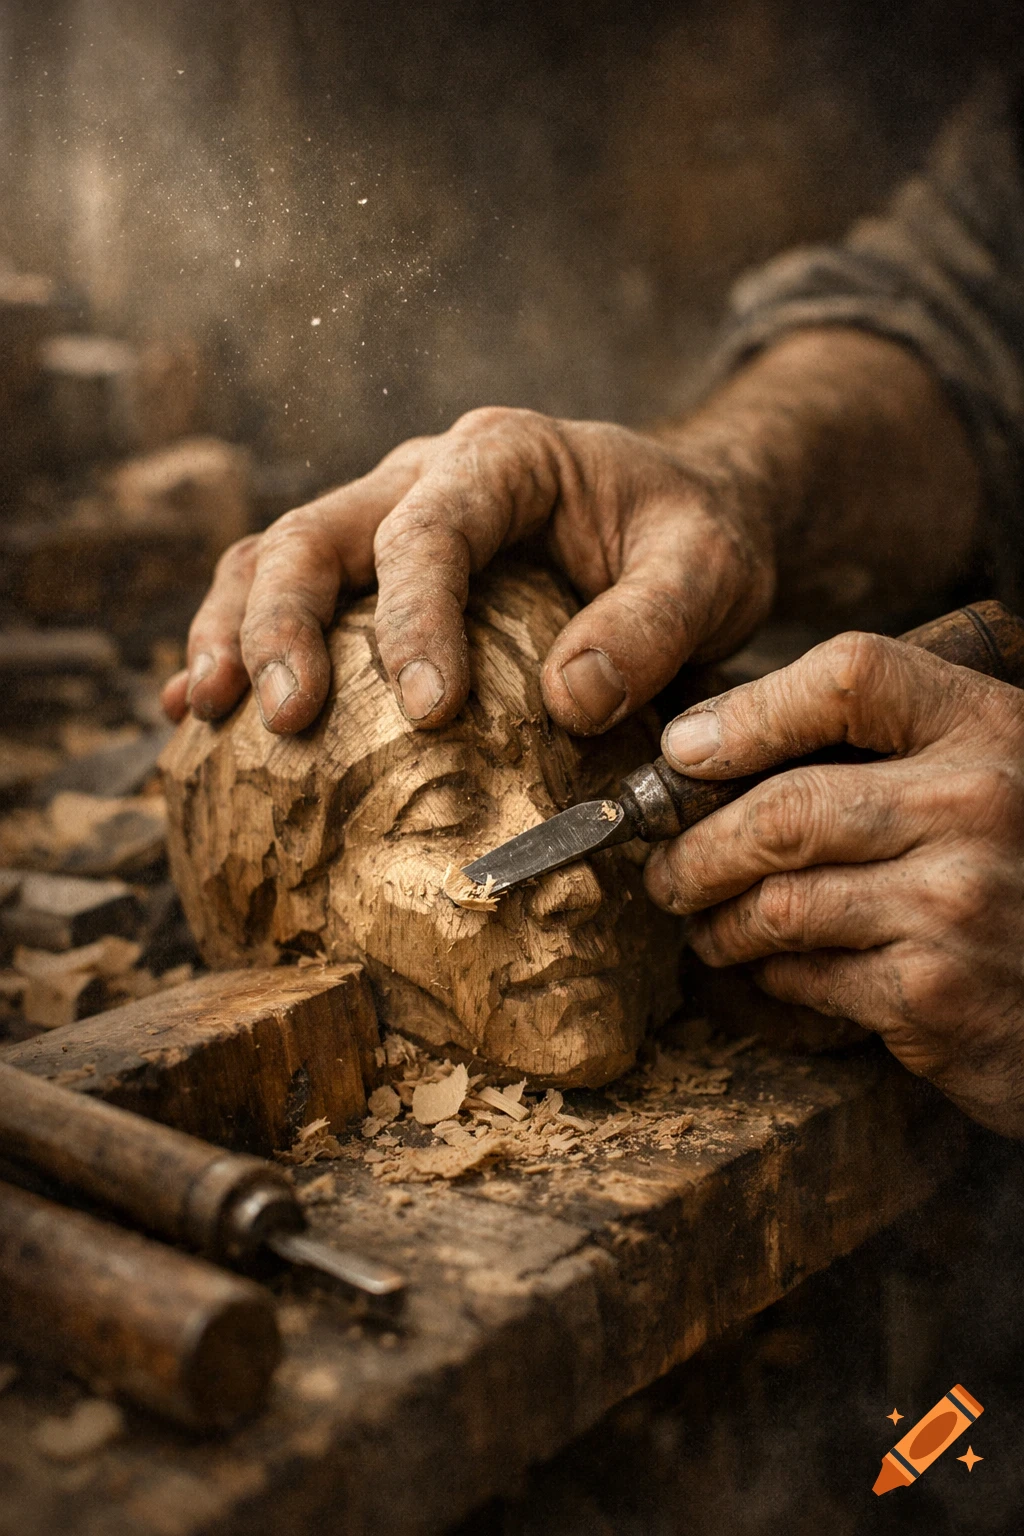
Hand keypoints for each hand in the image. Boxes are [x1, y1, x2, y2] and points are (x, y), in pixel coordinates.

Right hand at [161, 408, 774, 734]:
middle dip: (285, 622)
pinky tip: (198, 714)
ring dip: (235, 630)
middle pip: (317, 531)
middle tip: (283, 715)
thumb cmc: (694, 539)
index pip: (432, 528)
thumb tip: (570, 701)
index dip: (416, 617)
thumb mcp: (710, 570)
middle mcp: (426, 473)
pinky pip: (283, 592)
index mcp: (505, 458)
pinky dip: (238, 645)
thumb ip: (653, 626)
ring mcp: (387, 515)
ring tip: (208, 712)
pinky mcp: (372, 568)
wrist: (681, 515)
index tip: (430, 712)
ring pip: (275, 553)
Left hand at [644, 632, 1023, 1136]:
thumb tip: (702, 746)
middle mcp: (978, 804)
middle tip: (666, 871)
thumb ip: (883, 746)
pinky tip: (774, 970)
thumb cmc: (1020, 871)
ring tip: (708, 927)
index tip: (684, 751)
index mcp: (989, 726)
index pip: (848, 679)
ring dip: (718, 923)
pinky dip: (770, 976)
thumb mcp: (985, 773)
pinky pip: (805, 975)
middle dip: (697, 849)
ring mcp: (957, 901)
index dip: (748, 711)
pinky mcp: (934, 992)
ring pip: (776, 903)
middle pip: (783, 811)